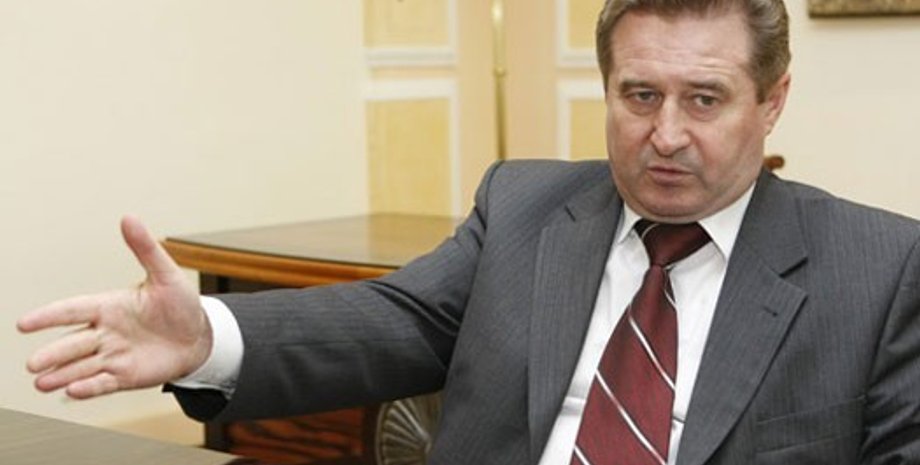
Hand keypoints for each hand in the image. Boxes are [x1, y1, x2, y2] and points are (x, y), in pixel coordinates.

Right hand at [17, 216, 211, 398]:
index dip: (49, 316)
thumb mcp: (166, 275)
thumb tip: (128, 218)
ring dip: (61, 375)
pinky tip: (72, 391)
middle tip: (33, 363)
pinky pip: (103, 383)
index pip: (73, 310)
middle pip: (73, 343)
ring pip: (81, 366)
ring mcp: (114, 356)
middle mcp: (106, 333)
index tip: (24, 324)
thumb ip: (145, 249)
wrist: (201, 338)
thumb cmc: (182, 305)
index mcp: (109, 306)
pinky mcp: (125, 376)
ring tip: (42, 382)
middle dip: (53, 353)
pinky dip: (88, 387)